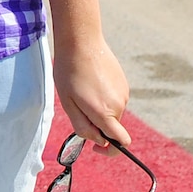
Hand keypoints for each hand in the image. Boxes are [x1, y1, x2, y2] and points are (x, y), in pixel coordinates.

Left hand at [53, 35, 131, 153]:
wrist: (82, 42)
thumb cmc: (69, 72)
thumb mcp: (68, 103)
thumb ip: (83, 126)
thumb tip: (99, 141)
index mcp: (104, 113)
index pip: (120, 142)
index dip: (110, 150)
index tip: (96, 147)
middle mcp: (119, 105)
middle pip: (112, 127)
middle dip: (97, 125)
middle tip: (78, 106)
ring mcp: (124, 94)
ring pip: (112, 113)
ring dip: (100, 109)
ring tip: (82, 89)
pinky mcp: (124, 84)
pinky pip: (114, 100)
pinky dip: (104, 98)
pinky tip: (91, 82)